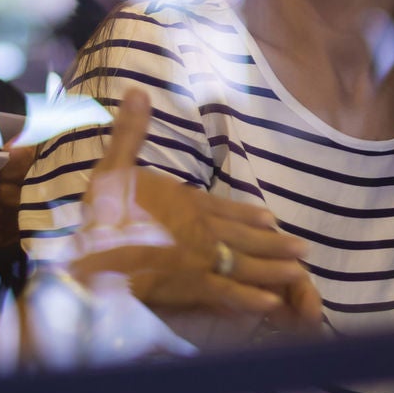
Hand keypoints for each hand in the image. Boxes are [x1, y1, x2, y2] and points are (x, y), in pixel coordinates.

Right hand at [68, 90, 323, 328]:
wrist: (88, 258)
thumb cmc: (98, 216)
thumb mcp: (112, 168)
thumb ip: (130, 132)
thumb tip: (138, 90)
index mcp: (184, 202)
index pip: (223, 207)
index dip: (248, 214)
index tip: (271, 218)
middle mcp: (198, 229)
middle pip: (243, 236)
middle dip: (274, 242)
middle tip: (304, 249)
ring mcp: (198, 258)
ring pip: (243, 262)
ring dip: (272, 267)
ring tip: (299, 271)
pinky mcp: (191, 286)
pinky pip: (227, 292)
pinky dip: (250, 297)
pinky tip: (270, 303)